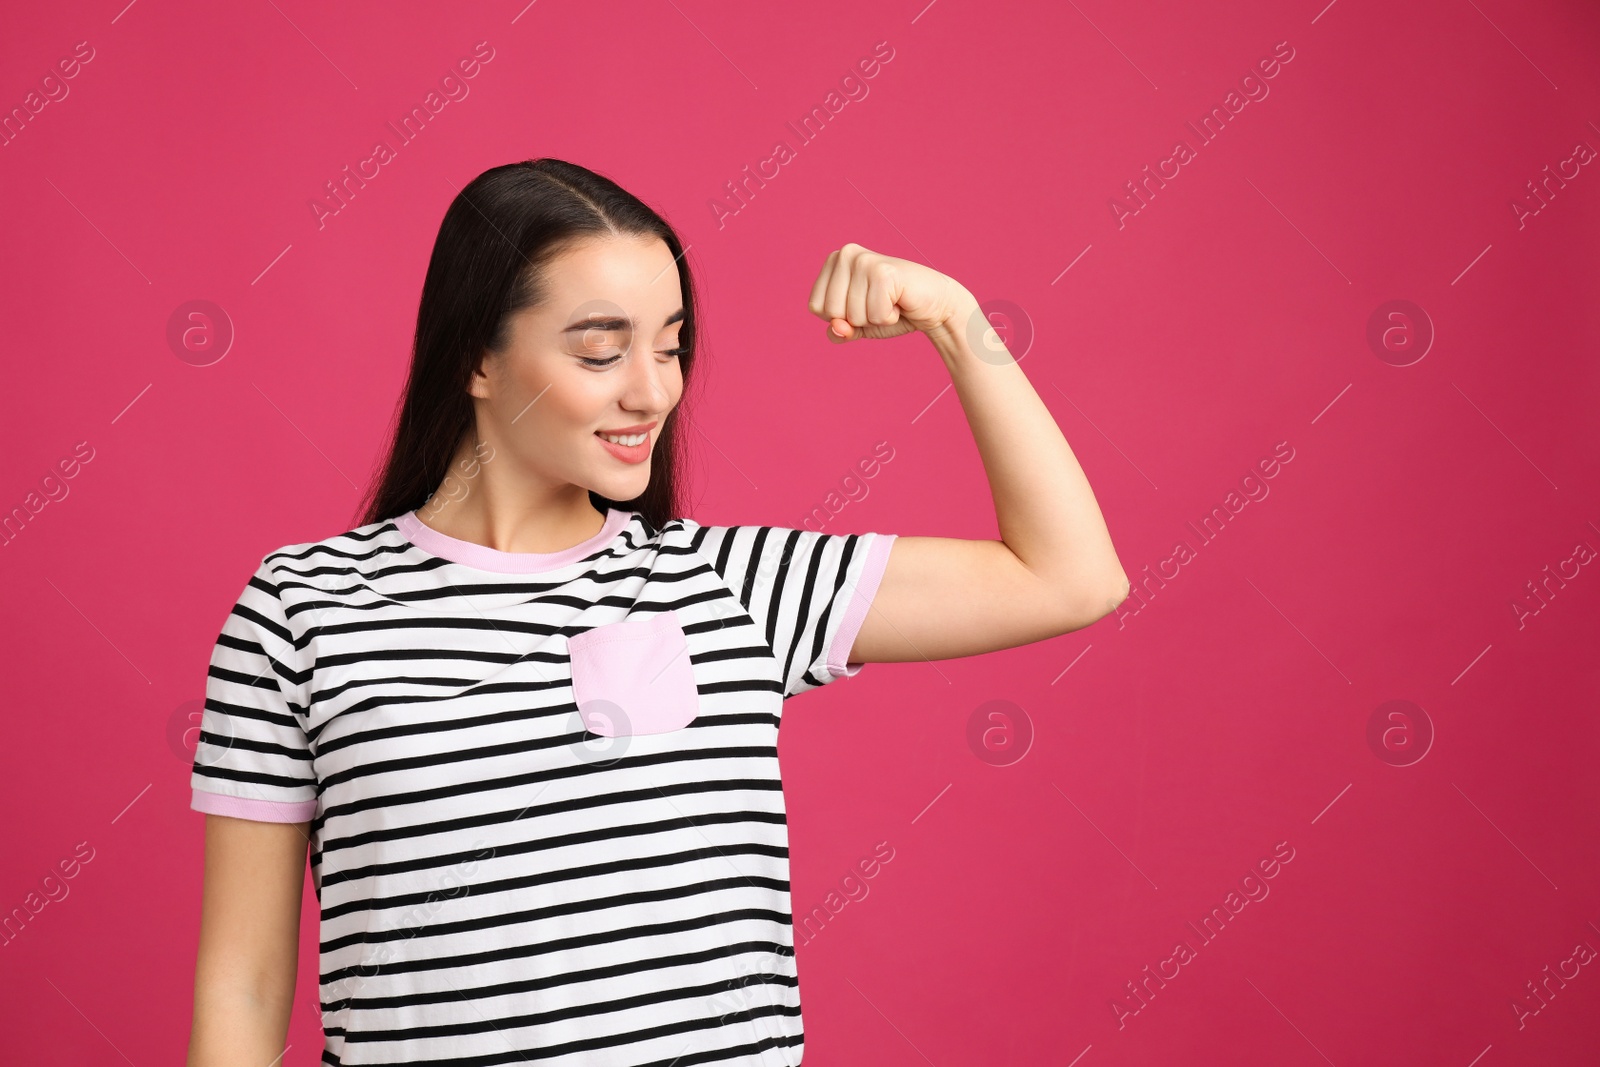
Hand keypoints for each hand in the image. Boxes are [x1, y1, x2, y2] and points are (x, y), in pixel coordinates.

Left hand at [808, 243, 975, 343]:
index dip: (840, 318)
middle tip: (880, 303)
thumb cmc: (893, 311)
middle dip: (857, 319)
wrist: (934, 305)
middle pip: (831, 312)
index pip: (816, 307)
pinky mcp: (884, 272)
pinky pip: (875, 315)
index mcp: (834, 261)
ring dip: (876, 318)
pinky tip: (900, 301)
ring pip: (853, 315)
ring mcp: (864, 260)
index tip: (864, 304)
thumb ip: (840, 331)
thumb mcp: (858, 325)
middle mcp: (846, 254)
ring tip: (891, 301)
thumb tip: (837, 328)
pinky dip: (889, 317)